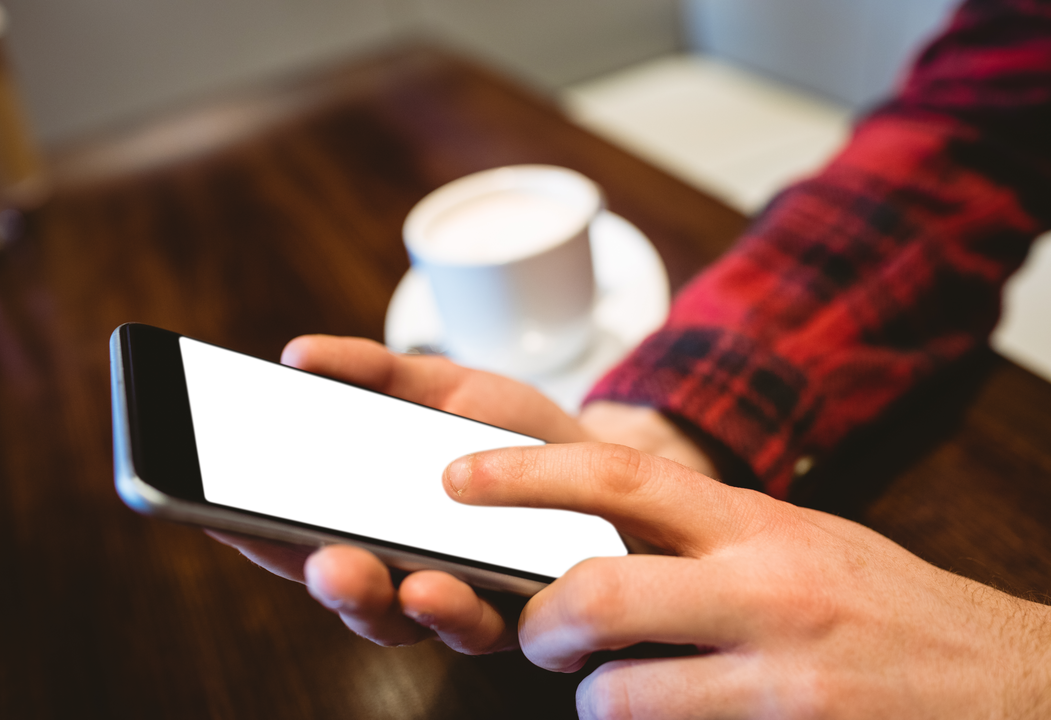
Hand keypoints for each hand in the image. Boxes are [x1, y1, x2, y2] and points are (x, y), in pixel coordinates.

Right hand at [209, 334, 709, 653]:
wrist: (597, 455)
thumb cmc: (506, 428)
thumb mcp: (439, 385)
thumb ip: (373, 371)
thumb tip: (298, 353)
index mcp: (369, 515)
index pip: (295, 530)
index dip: (252, 527)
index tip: (215, 510)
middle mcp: (400, 566)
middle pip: (343, 587)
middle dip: (324, 577)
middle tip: (319, 558)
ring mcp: (453, 596)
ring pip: (401, 621)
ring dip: (383, 604)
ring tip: (382, 575)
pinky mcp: (511, 616)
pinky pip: (475, 626)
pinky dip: (454, 609)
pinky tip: (445, 583)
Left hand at [439, 442, 1050, 718]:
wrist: (1012, 686)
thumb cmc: (888, 606)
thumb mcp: (800, 541)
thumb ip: (709, 536)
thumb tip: (603, 530)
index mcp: (758, 522)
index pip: (621, 475)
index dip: (526, 472)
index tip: (458, 477)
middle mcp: (765, 587)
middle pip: (599, 588)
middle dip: (543, 620)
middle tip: (541, 631)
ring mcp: (780, 676)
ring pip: (621, 695)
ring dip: (596, 700)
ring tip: (616, 693)